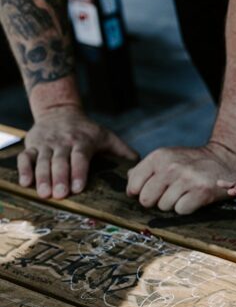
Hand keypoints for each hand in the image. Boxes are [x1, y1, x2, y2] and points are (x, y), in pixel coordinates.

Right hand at [18, 106, 135, 198]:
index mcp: (83, 141)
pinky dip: (24, 169)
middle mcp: (64, 142)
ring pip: (43, 160)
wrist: (59, 111)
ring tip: (44, 194)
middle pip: (61, 160)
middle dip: (60, 178)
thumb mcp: (105, 135)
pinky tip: (25, 184)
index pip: (80, 156)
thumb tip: (140, 165)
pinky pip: (26, 157)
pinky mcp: (32, 145)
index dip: (79, 171)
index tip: (78, 188)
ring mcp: (47, 143)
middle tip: (60, 195)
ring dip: (42, 177)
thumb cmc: (86, 130)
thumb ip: (122, 150)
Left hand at [126, 144, 235, 214]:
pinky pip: (181, 211)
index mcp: (159, 156)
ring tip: (184, 192)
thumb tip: (128, 179)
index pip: (133, 185)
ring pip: (164, 207)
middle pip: (146, 200)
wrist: (224, 159)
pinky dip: (186, 208)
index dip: (139, 192)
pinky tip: (193, 197)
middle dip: (155, 200)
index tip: (150, 190)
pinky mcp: (201, 191)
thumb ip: (146, 168)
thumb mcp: (168, 157)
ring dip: (173, 204)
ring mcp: (187, 178)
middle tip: (169, 193)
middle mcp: (171, 166)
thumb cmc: (191, 162)